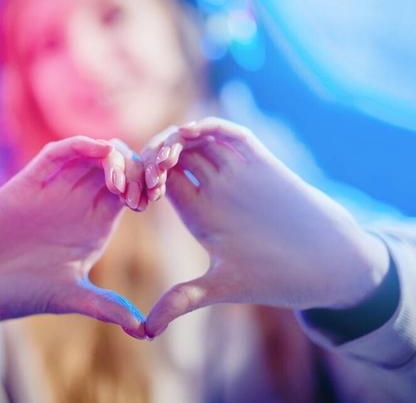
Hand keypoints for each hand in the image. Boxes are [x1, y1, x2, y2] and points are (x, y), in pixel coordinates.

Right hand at [0, 136, 146, 338]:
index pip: (132, 191)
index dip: (147, 186)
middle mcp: (78, 202)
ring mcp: (55, 190)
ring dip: (115, 157)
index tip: (153, 199)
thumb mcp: (68, 297)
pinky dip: (81, 145)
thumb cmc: (17, 292)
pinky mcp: (29, 181)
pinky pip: (59, 152)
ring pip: (94, 153)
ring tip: (120, 184)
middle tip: (143, 188)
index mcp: (95, 225)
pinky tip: (98, 152)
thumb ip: (104, 306)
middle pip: (120, 166)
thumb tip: (144, 330)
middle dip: (138, 167)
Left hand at [143, 118, 388, 336]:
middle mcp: (212, 188)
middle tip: (147, 172)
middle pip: (171, 156)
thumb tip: (145, 332)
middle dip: (151, 156)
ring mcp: (235, 172)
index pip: (159, 182)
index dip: (140, 181)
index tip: (133, 193)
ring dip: (174, 138)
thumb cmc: (274, 277)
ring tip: (165, 156)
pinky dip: (209, 126)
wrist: (326, 263)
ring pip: (195, 140)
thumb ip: (182, 300)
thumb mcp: (221, 286)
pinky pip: (229, 133)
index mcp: (197, 212)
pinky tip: (193, 132)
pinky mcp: (260, 162)